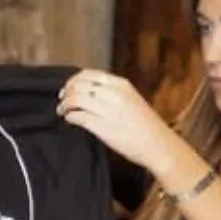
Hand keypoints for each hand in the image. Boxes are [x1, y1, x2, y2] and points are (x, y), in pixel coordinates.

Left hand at [57, 71, 179, 174]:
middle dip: (66, 92)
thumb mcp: (131, 99)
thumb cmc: (147, 126)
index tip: (68, 87)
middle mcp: (113, 94)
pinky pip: (78, 117)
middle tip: (61, 99)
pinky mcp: (102, 127)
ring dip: (65, 105)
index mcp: (121, 85)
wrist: (158, 145)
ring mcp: (108, 110)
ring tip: (62, 111)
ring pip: (75, 99)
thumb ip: (112, 93)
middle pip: (79, 85)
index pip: (89, 74)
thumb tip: (90, 91)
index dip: (74, 80)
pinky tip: (69, 119)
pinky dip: (69, 117)